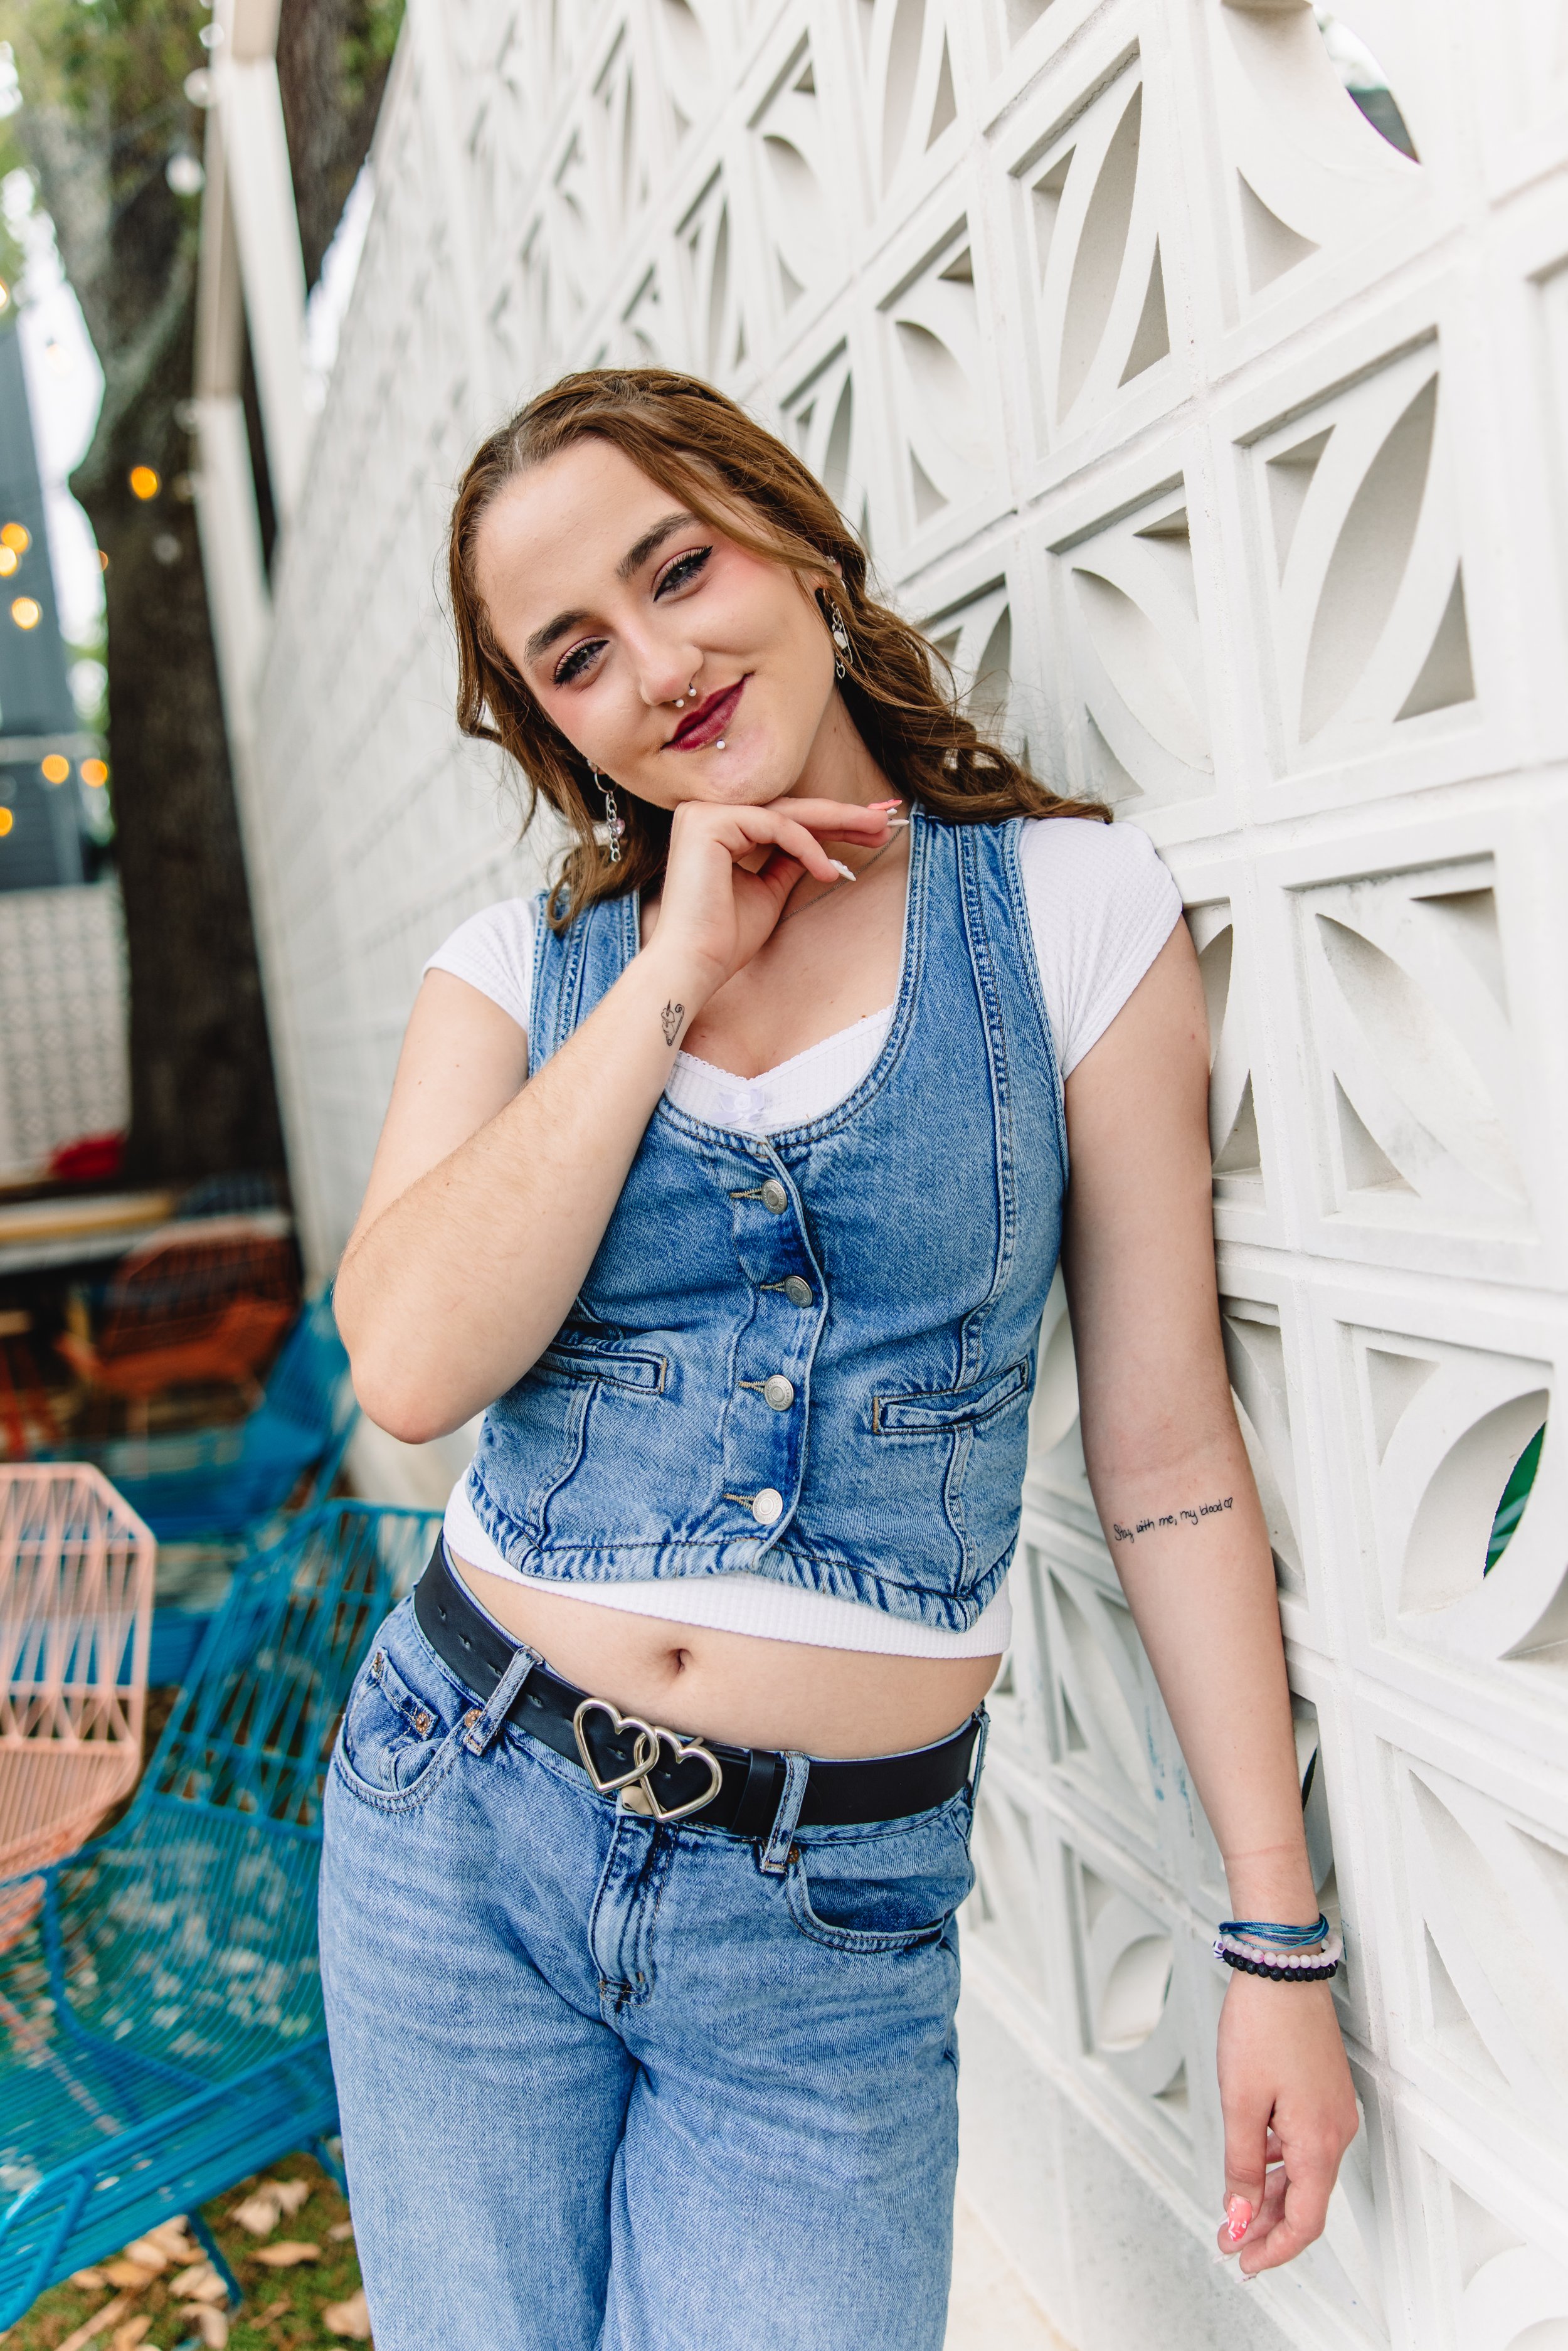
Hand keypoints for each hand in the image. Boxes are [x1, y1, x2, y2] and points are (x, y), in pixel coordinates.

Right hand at [644, 796, 897, 1006]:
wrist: (694, 965)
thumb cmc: (724, 938)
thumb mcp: (768, 891)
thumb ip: (788, 862)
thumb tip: (819, 846)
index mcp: (717, 827)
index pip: (783, 817)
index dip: (829, 821)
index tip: (868, 828)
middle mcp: (705, 813)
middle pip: (788, 808)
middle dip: (841, 815)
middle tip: (883, 820)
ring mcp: (704, 814)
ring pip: (786, 812)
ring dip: (837, 821)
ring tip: (875, 833)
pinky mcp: (709, 822)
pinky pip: (775, 827)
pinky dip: (808, 847)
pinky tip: (830, 871)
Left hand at [1214, 1972, 1358, 2275]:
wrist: (1281, 1971)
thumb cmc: (1263, 2023)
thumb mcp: (1239, 2102)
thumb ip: (1240, 2165)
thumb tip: (1238, 2213)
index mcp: (1318, 2142)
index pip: (1305, 2222)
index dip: (1274, 2250)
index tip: (1244, 2260)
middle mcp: (1334, 2131)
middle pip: (1305, 2201)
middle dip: (1265, 2227)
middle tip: (1230, 2239)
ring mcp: (1332, 2112)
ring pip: (1304, 2174)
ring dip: (1270, 2195)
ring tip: (1234, 2207)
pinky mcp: (1323, 2094)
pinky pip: (1304, 2146)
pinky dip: (1278, 2164)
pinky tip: (1254, 2163)